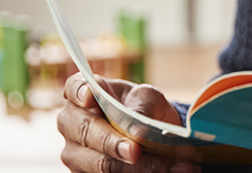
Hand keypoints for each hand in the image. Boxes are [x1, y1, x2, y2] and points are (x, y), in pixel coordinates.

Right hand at [57, 72, 199, 172]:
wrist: (151, 131)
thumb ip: (141, 106)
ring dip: (142, 167)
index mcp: (82, 92)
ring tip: (179, 165)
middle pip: (86, 133)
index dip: (81, 92)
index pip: (75, 87)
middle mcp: (71, 123)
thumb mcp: (148, 97)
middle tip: (137, 151)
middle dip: (114, 144)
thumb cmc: (143, 107)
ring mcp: (75, 153)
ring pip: (102, 164)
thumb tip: (136, 129)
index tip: (91, 97)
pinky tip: (172, 171)